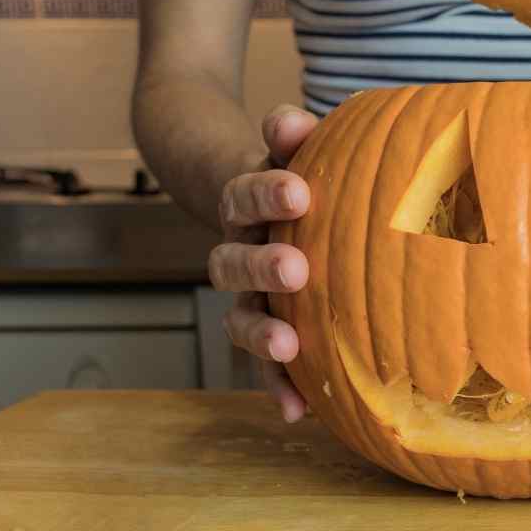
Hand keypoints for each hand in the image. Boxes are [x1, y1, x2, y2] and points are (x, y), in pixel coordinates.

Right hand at [208, 104, 316, 421]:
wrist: (258, 199)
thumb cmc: (291, 170)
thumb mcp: (288, 146)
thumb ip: (288, 134)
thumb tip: (291, 119)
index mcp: (242, 203)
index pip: (244, 194)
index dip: (265, 193)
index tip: (298, 190)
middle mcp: (236, 251)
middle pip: (232, 263)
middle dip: (262, 267)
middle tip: (296, 268)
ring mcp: (247, 296)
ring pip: (240, 317)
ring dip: (262, 332)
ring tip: (289, 345)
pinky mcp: (266, 331)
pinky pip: (264, 364)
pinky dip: (277, 386)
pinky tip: (298, 411)